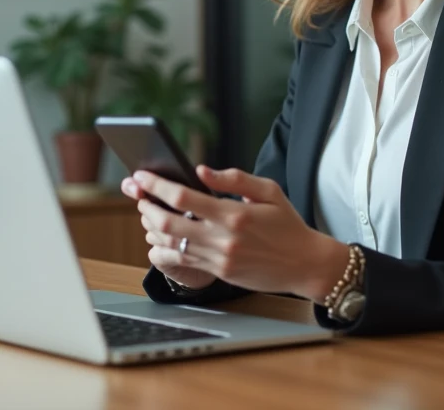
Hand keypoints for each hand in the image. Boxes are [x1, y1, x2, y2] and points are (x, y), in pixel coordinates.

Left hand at [123, 166, 349, 301]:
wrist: (304, 264)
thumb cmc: (287, 224)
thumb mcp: (268, 191)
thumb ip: (234, 178)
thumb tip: (201, 171)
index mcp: (234, 214)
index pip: (184, 197)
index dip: (157, 186)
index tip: (142, 176)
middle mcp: (222, 239)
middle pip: (168, 223)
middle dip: (146, 206)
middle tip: (138, 195)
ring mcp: (218, 259)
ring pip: (169, 245)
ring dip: (151, 228)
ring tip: (147, 214)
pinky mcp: (218, 272)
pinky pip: (180, 263)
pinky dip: (161, 252)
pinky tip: (157, 242)